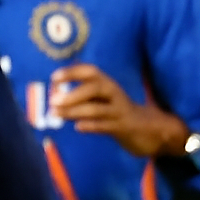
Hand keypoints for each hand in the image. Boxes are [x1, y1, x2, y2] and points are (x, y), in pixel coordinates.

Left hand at [49, 63, 189, 157]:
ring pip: (97, 109)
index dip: (73, 72)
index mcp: (107, 84)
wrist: (146, 128)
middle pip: (95, 88)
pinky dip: (91, 126)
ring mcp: (119, 111)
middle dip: (73, 93)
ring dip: (74, 111)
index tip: (54, 77)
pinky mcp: (123, 128)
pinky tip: (78, 127)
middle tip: (53, 100)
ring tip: (55, 114)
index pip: (91, 72)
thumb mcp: (100, 98)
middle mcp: (114, 94)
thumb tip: (53, 96)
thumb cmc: (114, 110)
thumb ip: (80, 96)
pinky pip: (105, 126)